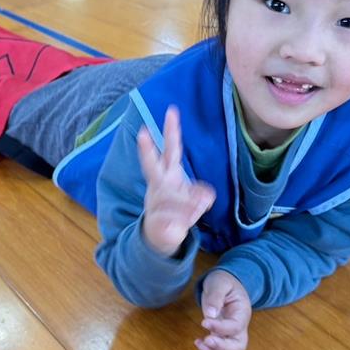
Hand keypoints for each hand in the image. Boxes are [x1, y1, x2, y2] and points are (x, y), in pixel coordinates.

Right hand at [138, 106, 214, 256]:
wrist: (160, 238)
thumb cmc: (177, 210)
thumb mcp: (194, 199)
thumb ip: (199, 193)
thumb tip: (207, 196)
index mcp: (167, 175)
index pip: (171, 149)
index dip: (172, 131)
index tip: (172, 111)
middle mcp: (157, 186)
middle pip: (151, 165)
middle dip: (147, 149)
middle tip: (142, 132)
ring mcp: (154, 203)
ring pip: (167, 198)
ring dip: (185, 203)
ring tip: (199, 205)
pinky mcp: (156, 224)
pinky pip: (172, 222)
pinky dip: (181, 223)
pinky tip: (181, 226)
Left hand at [196, 270, 251, 349]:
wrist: (225, 284)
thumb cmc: (224, 282)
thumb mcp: (220, 283)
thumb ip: (215, 296)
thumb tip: (210, 313)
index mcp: (242, 312)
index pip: (235, 326)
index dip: (220, 327)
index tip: (203, 322)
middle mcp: (240, 325)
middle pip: (239, 346)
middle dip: (222, 347)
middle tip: (205, 340)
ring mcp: (232, 333)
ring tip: (198, 343)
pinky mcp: (222, 335)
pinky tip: (198, 343)